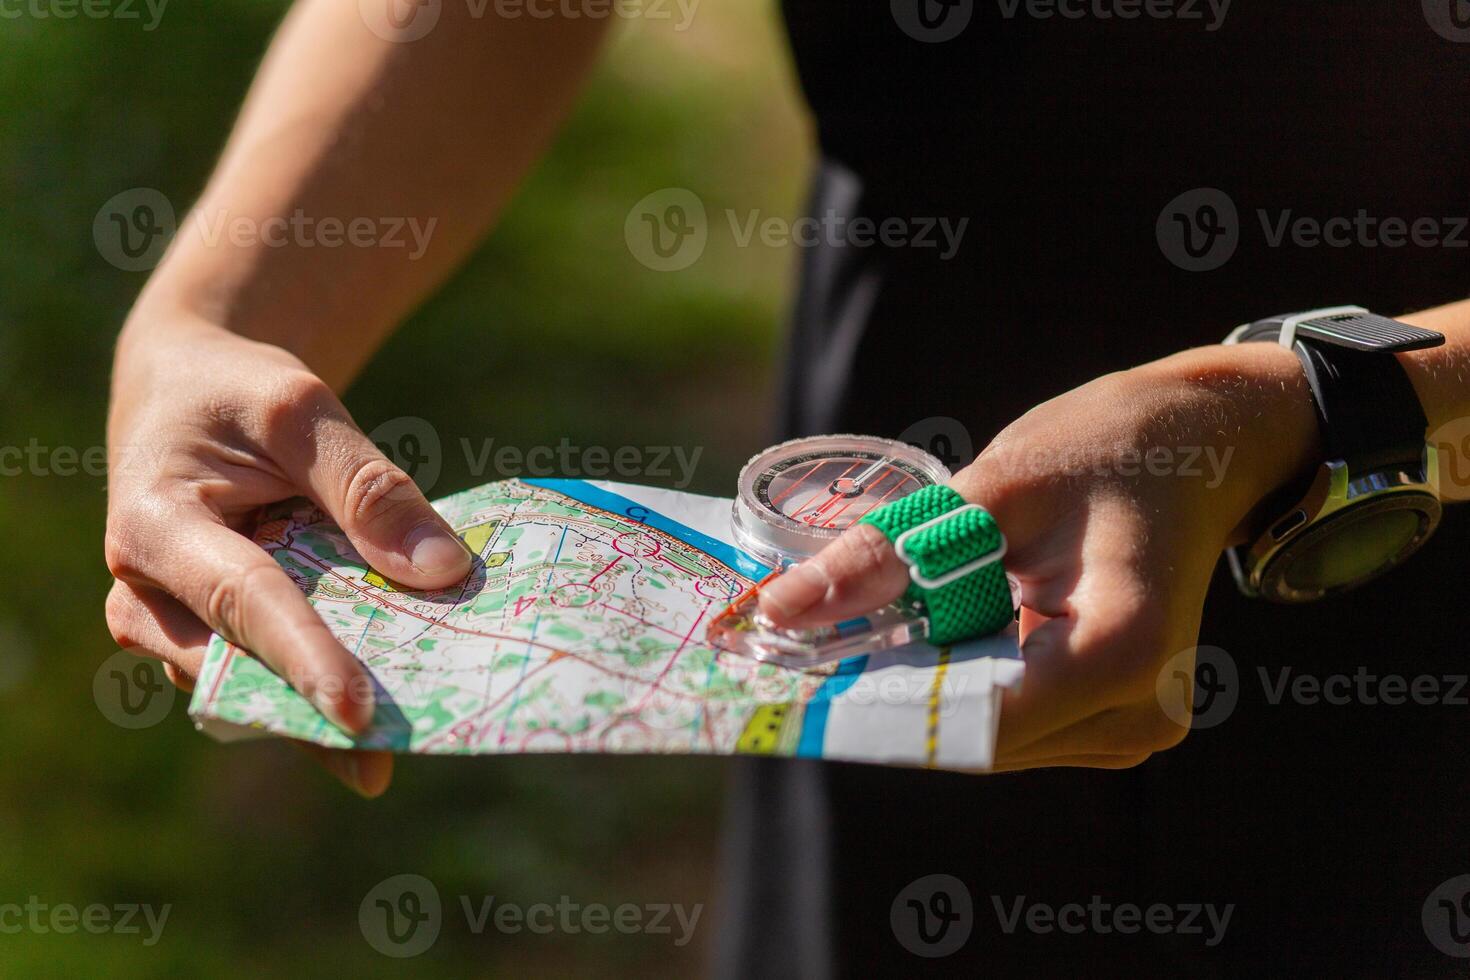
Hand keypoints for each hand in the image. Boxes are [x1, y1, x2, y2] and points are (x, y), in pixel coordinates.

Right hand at [103, 316, 472, 795]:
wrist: (183, 394)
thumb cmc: (234, 393)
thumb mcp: (301, 410)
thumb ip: (367, 487)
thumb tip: (444, 571)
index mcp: (157, 527)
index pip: (242, 601)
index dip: (305, 657)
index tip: (359, 714)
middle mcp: (149, 598)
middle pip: (248, 664)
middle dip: (325, 704)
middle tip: (414, 735)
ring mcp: (177, 630)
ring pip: (259, 686)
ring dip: (329, 705)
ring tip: (418, 726)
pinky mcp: (214, 642)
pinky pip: (271, 675)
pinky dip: (329, 684)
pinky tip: (398, 702)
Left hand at [759, 342, 1321, 769]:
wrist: (1201, 446)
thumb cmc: (1107, 448)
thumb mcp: (990, 487)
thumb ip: (885, 557)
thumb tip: (776, 612)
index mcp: (1122, 650)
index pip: (973, 717)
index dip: (876, 703)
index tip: (791, 676)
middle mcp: (1139, 714)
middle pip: (973, 734)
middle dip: (883, 693)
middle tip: (798, 645)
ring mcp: (1134, 728)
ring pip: (985, 735)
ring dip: (917, 687)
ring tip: (859, 625)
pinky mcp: (1117, 722)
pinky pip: (1011, 720)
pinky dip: (956, 681)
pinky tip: (924, 630)